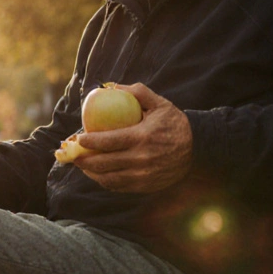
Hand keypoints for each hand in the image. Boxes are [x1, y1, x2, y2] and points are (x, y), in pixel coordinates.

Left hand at [73, 83, 192, 192]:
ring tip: (83, 165)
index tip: (79, 138)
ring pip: (109, 178)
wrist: (197, 148)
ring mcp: (143, 176)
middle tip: (75, 154)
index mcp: (142, 137)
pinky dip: (105, 181)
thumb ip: (138, 92)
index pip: (108, 141)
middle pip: (104, 163)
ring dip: (92, 173)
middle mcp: (141, 159)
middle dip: (84, 160)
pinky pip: (119, 187)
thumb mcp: (160, 104)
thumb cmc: (175, 123)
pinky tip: (99, 174)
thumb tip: (112, 87)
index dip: (89, 142)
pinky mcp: (145, 186)